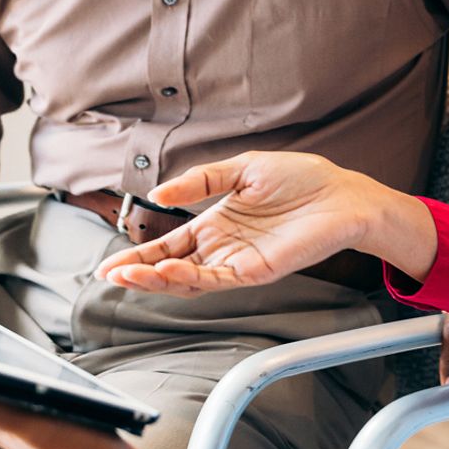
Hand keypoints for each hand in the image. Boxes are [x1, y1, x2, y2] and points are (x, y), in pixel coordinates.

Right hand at [95, 151, 374, 294]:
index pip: (169, 244)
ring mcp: (237, 262)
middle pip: (170, 267)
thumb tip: (159, 194)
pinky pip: (215, 279)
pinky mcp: (255, 271)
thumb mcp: (242, 169)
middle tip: (108, 276)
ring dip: (155, 279)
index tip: (111, 263)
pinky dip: (189, 277)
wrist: (341, 194)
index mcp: (217, 224)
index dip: (140, 254)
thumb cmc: (301, 180)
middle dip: (137, 274)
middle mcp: (223, 248)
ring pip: (187, 280)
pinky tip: (167, 269)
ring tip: (126, 276)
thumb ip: (200, 181)